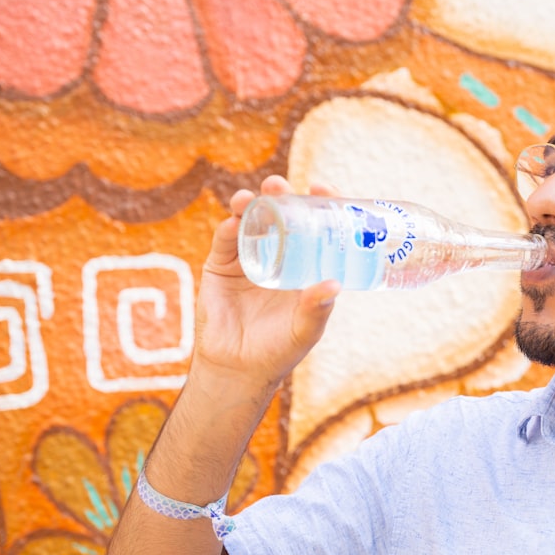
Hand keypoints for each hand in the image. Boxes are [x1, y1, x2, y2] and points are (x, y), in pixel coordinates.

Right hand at [191, 175, 341, 390]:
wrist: (238, 369)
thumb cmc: (279, 350)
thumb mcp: (305, 330)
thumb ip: (317, 308)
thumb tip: (334, 285)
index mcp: (304, 264)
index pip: (314, 226)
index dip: (318, 205)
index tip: (322, 188)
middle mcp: (277, 255)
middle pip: (280, 216)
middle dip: (280, 195)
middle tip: (280, 185)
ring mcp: (248, 258)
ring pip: (249, 222)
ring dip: (250, 204)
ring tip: (252, 197)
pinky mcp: (220, 267)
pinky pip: (225, 242)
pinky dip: (228, 229)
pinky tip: (233, 222)